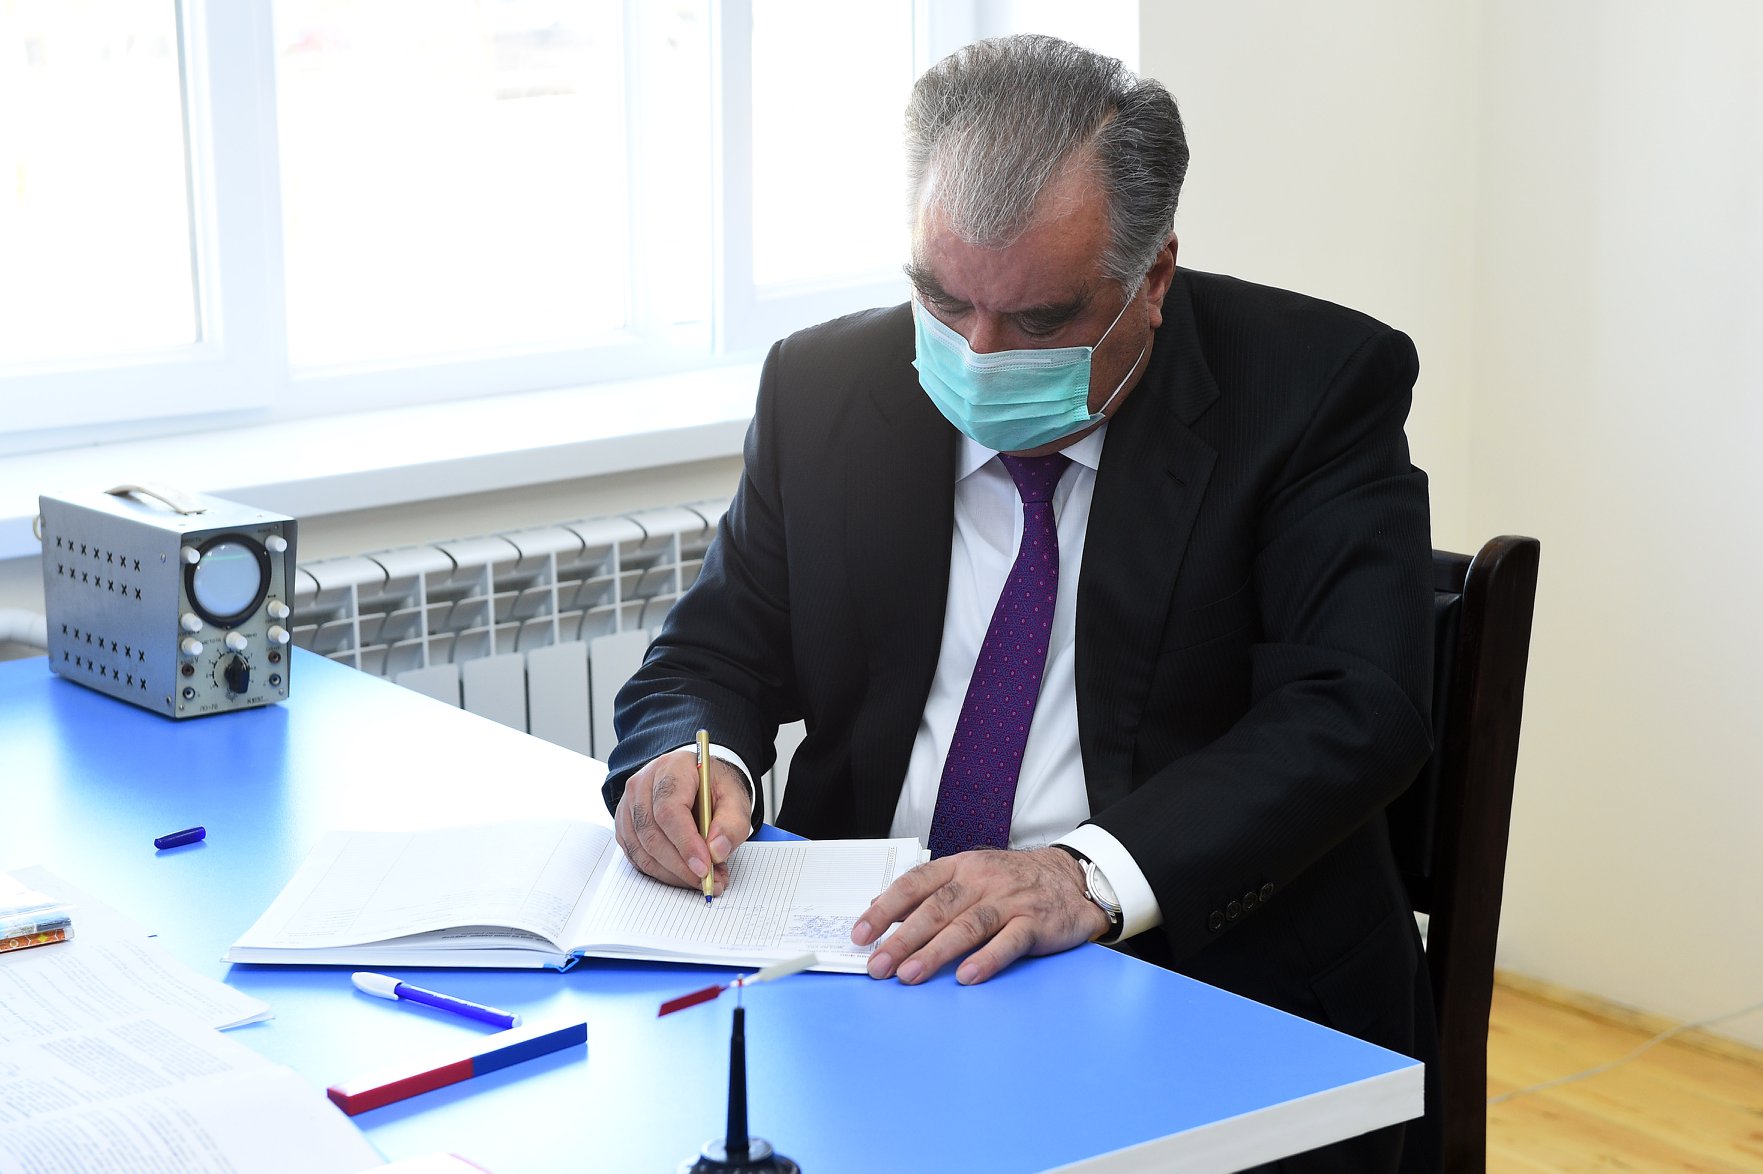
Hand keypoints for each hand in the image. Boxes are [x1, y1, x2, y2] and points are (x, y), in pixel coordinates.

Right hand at [614, 748, 751, 893]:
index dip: (686, 843)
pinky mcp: (626, 826)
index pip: (669, 810)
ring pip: (643, 851)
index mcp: (672, 769)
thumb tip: (716, 852)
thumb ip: (732, 824)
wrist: (698, 781)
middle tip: (710, 880)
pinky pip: (637, 857)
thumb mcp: (735, 799)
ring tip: (703, 879)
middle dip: (682, 866)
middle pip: (653, 834)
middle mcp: (643, 784)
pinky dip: (662, 873)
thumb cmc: (714, 788)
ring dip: (673, 874)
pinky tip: (685, 874)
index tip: (704, 867)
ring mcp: (629, 805)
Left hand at [850, 847, 1108, 985]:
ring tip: (909, 975)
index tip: (861, 934)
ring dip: (935, 952)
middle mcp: (982, 880)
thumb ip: (928, 892)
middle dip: (903, 939)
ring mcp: (1010, 900)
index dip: (885, 909)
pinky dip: (987, 959)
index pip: (915, 884)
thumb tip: (880, 908)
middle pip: (936, 908)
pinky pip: (1008, 941)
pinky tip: (966, 977)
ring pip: (967, 925)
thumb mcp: (970, 875)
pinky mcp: (1035, 922)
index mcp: (960, 867)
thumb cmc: (1013, 882)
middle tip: (879, 966)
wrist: (1074, 879)